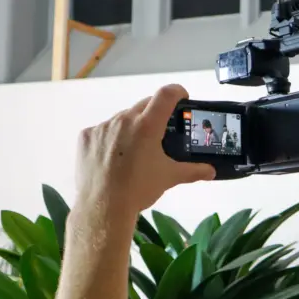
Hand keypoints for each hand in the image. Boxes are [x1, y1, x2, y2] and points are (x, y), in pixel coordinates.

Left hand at [74, 85, 214, 216]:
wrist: (103, 207)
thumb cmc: (139, 189)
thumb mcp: (169, 177)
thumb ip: (193, 171)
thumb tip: (211, 172)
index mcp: (147, 126)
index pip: (166, 94)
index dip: (177, 92)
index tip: (182, 98)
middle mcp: (124, 120)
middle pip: (144, 105)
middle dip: (155, 113)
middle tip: (160, 132)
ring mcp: (102, 127)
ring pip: (122, 118)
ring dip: (131, 127)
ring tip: (134, 150)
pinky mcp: (87, 136)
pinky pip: (102, 131)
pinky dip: (110, 139)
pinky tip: (112, 157)